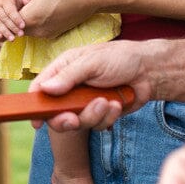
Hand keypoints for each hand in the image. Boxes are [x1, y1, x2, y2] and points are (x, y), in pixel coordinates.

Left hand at [0, 0, 101, 38]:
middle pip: (12, 29)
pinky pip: (35, 30)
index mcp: (29, 20)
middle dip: (3, 21)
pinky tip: (30, 8)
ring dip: (17, 20)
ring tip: (13, 7)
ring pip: (23, 29)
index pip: (4, 23)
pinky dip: (28, 22)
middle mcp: (36, 32)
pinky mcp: (53, 33)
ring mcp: (46, 34)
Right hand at [0, 0, 25, 40]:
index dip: (16, 18)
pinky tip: (0, 38)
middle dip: (12, 27)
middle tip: (21, 34)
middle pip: (4, 18)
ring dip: (5, 32)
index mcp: (4, 0)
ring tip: (12, 39)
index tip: (23, 26)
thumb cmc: (15, 0)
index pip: (10, 10)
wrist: (0, 0)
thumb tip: (27, 1)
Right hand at [28, 41, 153, 131]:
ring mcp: (85, 103)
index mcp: (63, 70)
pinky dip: (108, 118)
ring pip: (78, 122)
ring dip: (93, 115)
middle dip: (66, 119)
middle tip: (74, 120)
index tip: (37, 122)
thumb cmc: (120, 58)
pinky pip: (97, 125)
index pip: (40, 88)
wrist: (149, 71)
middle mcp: (70, 88)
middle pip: (56, 113)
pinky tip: (117, 104)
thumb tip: (46, 89)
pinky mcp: (100, 114)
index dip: (35, 105)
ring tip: (107, 102)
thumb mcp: (92, 62)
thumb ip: (69, 76)